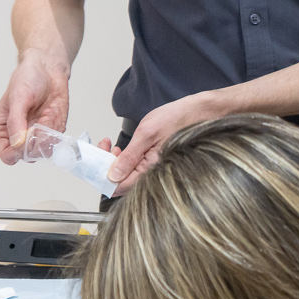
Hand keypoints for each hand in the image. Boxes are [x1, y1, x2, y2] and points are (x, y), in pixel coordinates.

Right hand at [0, 51, 69, 164]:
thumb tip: (17, 143)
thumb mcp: (18, 98)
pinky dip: (58, 126)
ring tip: (47, 112)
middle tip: (42, 120)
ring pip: (44, 151)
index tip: (28, 135)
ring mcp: (36, 135)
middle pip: (28, 156)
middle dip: (38, 140)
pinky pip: (57, 140)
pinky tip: (52, 111)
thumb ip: (16, 122)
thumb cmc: (27, 79)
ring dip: (50, 132)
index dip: (18, 151)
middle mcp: (18, 136)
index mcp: (1, 130)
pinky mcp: (52, 131)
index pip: (7, 155)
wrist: (47, 68)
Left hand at [108, 91, 226, 190]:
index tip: (96, 160)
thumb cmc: (180, 118)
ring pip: (126, 175)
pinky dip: (124, 159)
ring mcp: (154, 168)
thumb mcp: (148, 132)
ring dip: (114, 162)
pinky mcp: (155, 163)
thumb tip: (112, 175)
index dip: (103, 175)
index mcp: (151, 169)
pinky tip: (122, 149)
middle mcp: (153, 173)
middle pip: (121, 182)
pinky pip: (135, 169)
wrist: (202, 111)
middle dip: (106, 166)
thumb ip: (129, 156)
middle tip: (105, 147)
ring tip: (112, 146)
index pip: (119, 186)